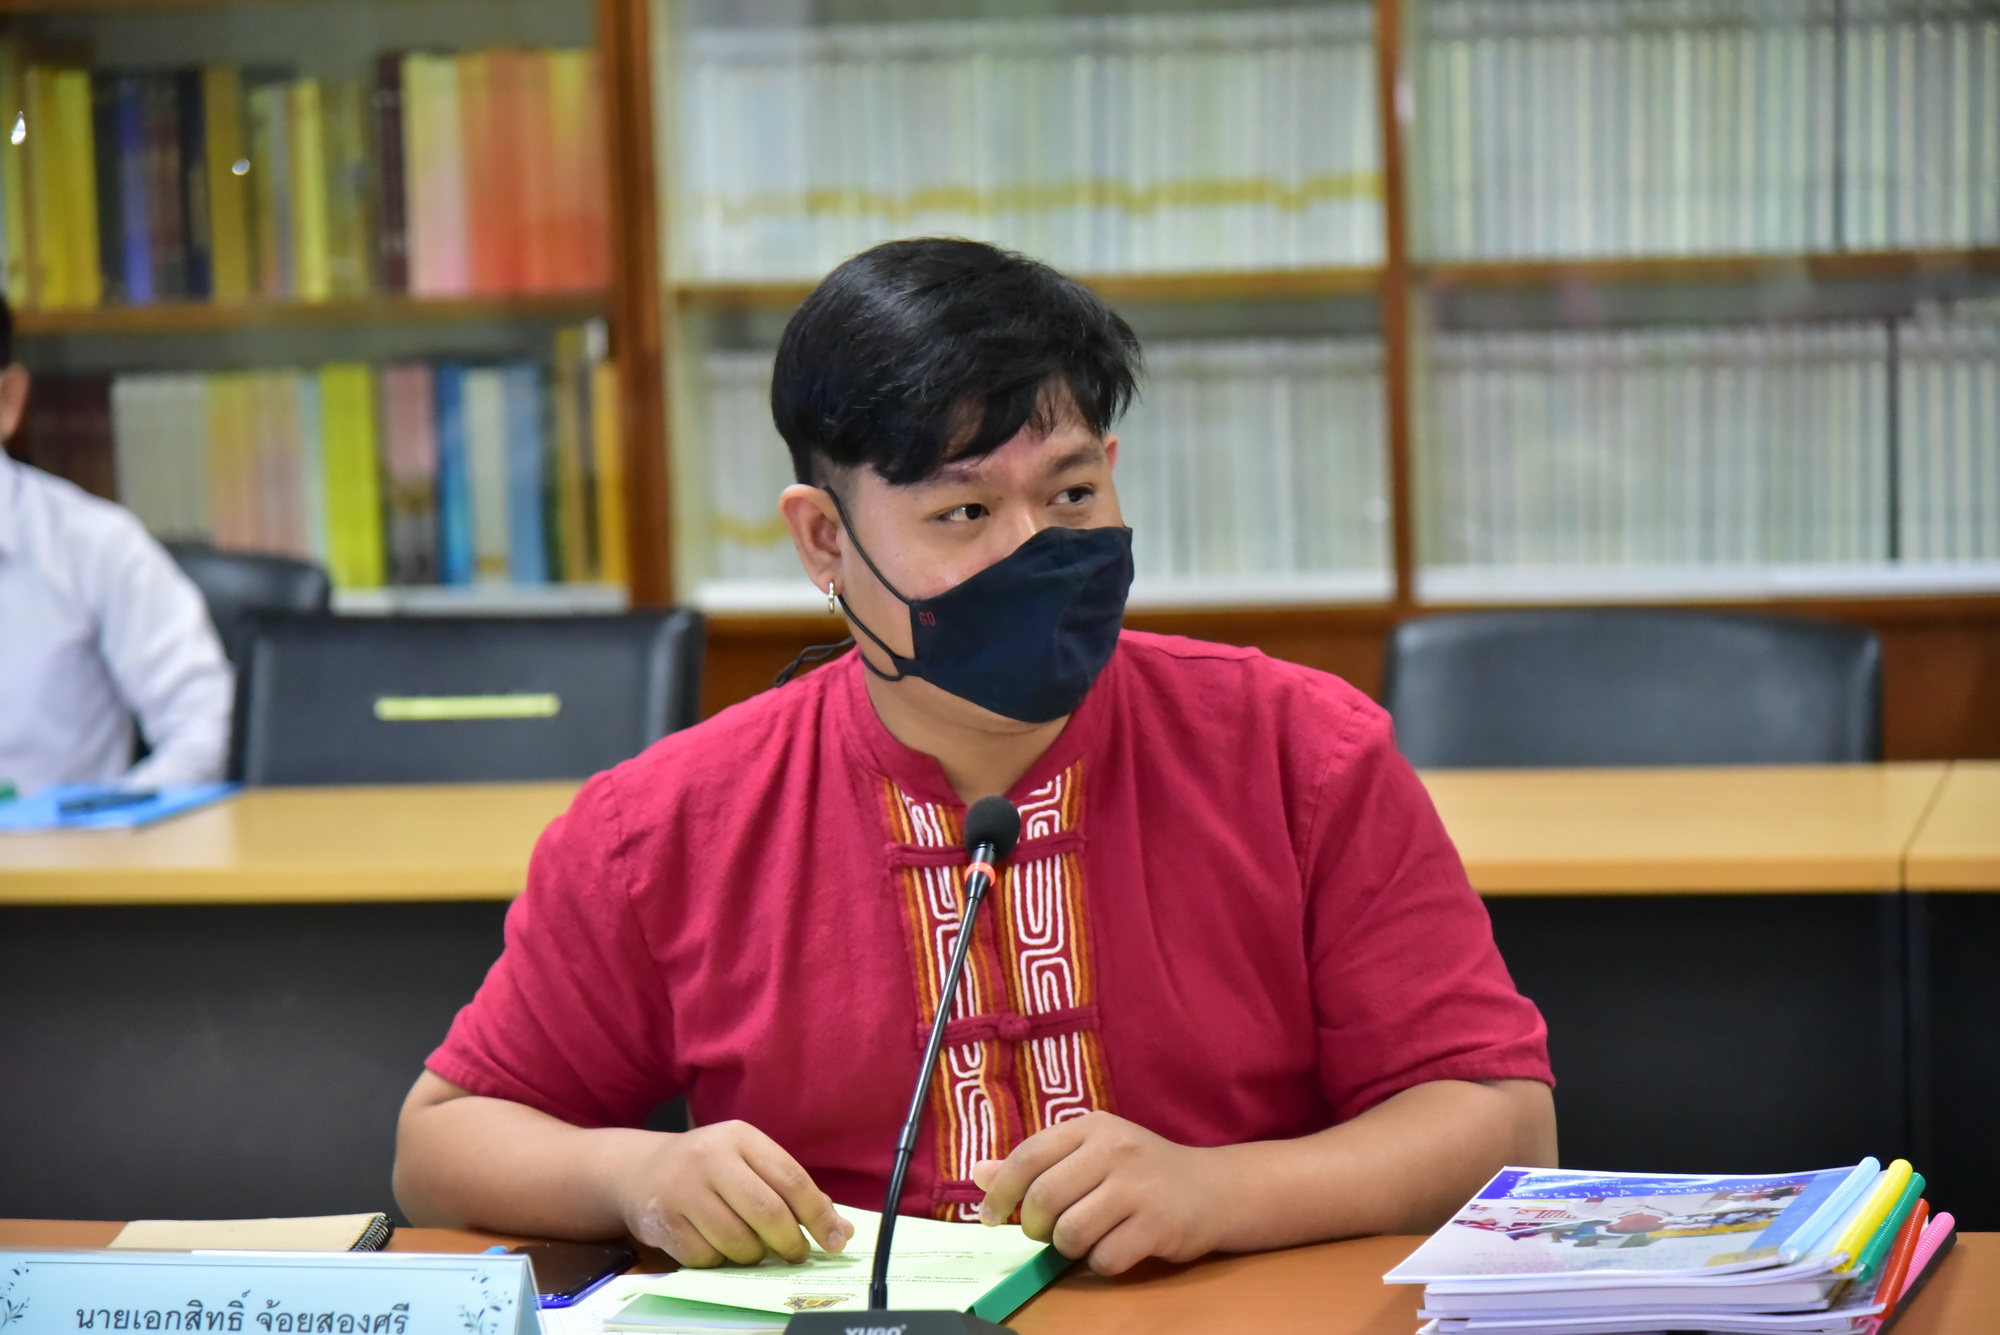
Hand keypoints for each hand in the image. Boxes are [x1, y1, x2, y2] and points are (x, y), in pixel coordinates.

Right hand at [614, 1120, 852, 1267]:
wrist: (640, 1171)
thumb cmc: (709, 1170)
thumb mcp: (748, 1163)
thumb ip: (792, 1191)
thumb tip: (840, 1229)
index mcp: (740, 1137)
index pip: (790, 1178)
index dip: (818, 1214)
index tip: (836, 1240)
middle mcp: (710, 1157)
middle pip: (767, 1212)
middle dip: (789, 1241)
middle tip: (796, 1254)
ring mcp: (683, 1188)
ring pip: (738, 1240)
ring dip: (754, 1255)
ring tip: (753, 1248)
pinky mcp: (663, 1220)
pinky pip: (707, 1257)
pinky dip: (720, 1261)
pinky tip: (717, 1247)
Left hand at [970, 1112, 1227, 1275]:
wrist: (1214, 1189)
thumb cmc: (1142, 1172)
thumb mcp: (1091, 1153)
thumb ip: (1038, 1163)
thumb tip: (979, 1174)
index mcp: (1093, 1127)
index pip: (1028, 1156)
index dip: (1001, 1191)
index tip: (991, 1216)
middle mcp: (1114, 1150)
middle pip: (1044, 1198)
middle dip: (1037, 1226)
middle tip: (1049, 1231)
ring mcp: (1138, 1187)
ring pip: (1070, 1232)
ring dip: (1070, 1246)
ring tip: (1087, 1237)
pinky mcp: (1157, 1225)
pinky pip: (1104, 1259)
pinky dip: (1102, 1262)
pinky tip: (1118, 1246)